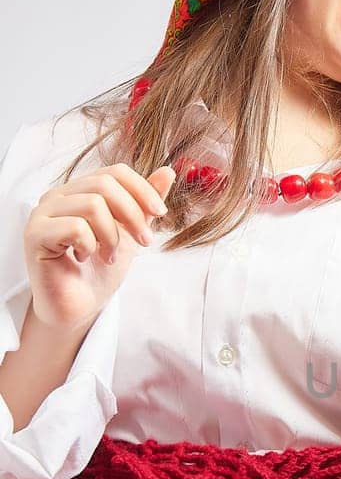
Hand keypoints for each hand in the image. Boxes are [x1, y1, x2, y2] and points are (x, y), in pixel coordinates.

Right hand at [25, 163, 176, 331]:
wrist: (80, 306)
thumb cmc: (101, 270)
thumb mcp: (131, 232)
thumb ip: (144, 203)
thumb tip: (167, 171)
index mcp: (80, 191)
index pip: (115, 172)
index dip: (142, 189)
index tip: (160, 214)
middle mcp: (58, 196)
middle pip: (105, 184)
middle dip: (133, 214)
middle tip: (144, 241)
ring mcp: (43, 213)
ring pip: (92, 205)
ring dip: (112, 235)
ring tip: (110, 256)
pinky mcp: (35, 235)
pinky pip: (75, 227)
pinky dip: (90, 245)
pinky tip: (85, 258)